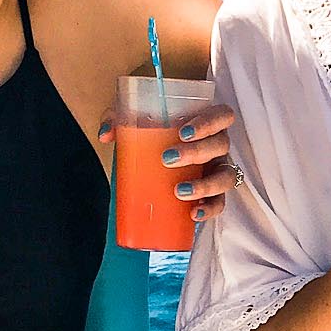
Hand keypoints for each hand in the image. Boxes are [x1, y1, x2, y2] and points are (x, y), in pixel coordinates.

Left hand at [97, 102, 240, 222]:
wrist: (158, 147)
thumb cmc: (153, 129)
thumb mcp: (136, 117)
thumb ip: (118, 119)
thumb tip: (105, 135)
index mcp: (207, 122)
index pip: (223, 115)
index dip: (209, 122)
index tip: (183, 132)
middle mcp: (218, 144)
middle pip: (221, 145)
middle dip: (196, 153)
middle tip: (168, 159)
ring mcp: (218, 168)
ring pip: (225, 176)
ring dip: (205, 185)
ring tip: (180, 192)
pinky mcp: (212, 191)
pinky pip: (219, 202)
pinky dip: (210, 209)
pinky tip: (194, 214)